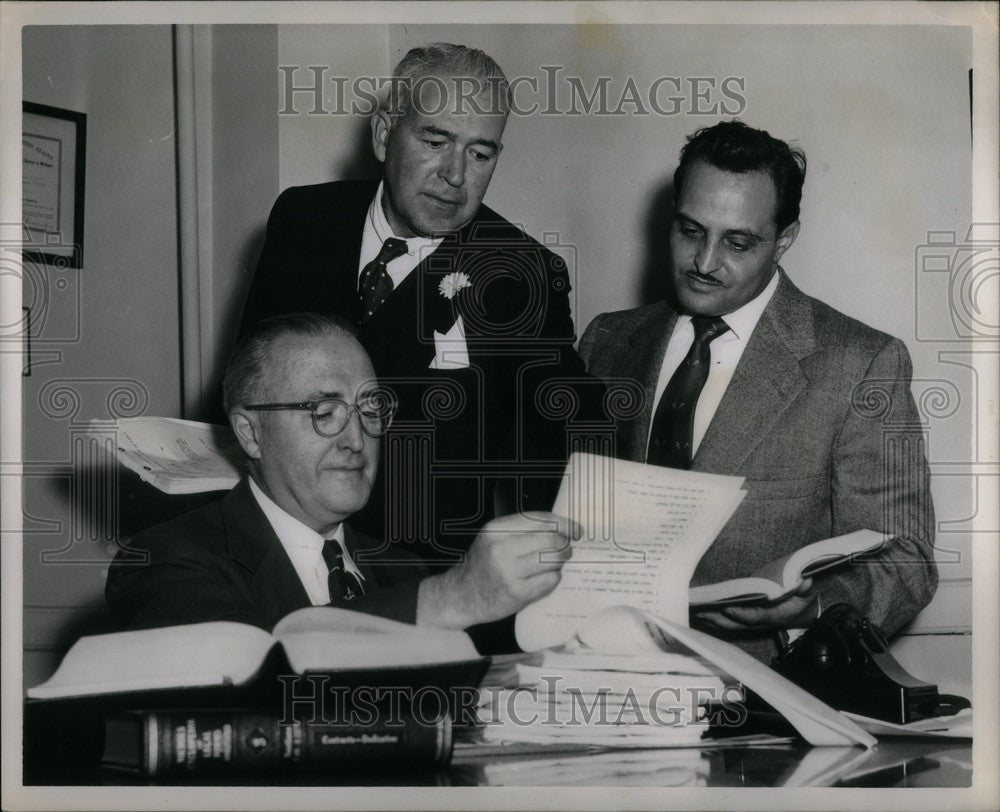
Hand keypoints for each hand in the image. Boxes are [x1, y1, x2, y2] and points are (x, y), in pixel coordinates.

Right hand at [417, 512, 578, 628]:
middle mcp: (501, 549)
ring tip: (556, 563)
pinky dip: (553, 578)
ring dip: (560, 561)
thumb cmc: (483, 564)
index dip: (563, 523)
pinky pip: (549, 581)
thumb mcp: (494, 538)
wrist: (462, 595)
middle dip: (564, 544)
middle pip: (550, 539)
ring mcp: (508, 572)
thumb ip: (521, 530)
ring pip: (553, 560)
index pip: (539, 519)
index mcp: (496, 530)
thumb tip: (561, 527)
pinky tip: (545, 578)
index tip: (575, 530)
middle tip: (566, 549)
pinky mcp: (516, 593)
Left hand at [693, 578, 819, 632]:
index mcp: (775, 616)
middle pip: (735, 623)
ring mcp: (751, 624)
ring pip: (728, 624)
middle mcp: (760, 623)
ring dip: (710, 618)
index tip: (728, 608)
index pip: (756, 617)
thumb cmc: (802, 601)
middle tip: (699, 608)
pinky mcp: (745, 622)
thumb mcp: (808, 594)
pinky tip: (698, 611)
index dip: (742, 614)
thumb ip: (805, 589)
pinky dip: (712, 618)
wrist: (803, 615)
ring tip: (693, 609)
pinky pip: (725, 622)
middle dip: (717, 617)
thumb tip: (804, 581)